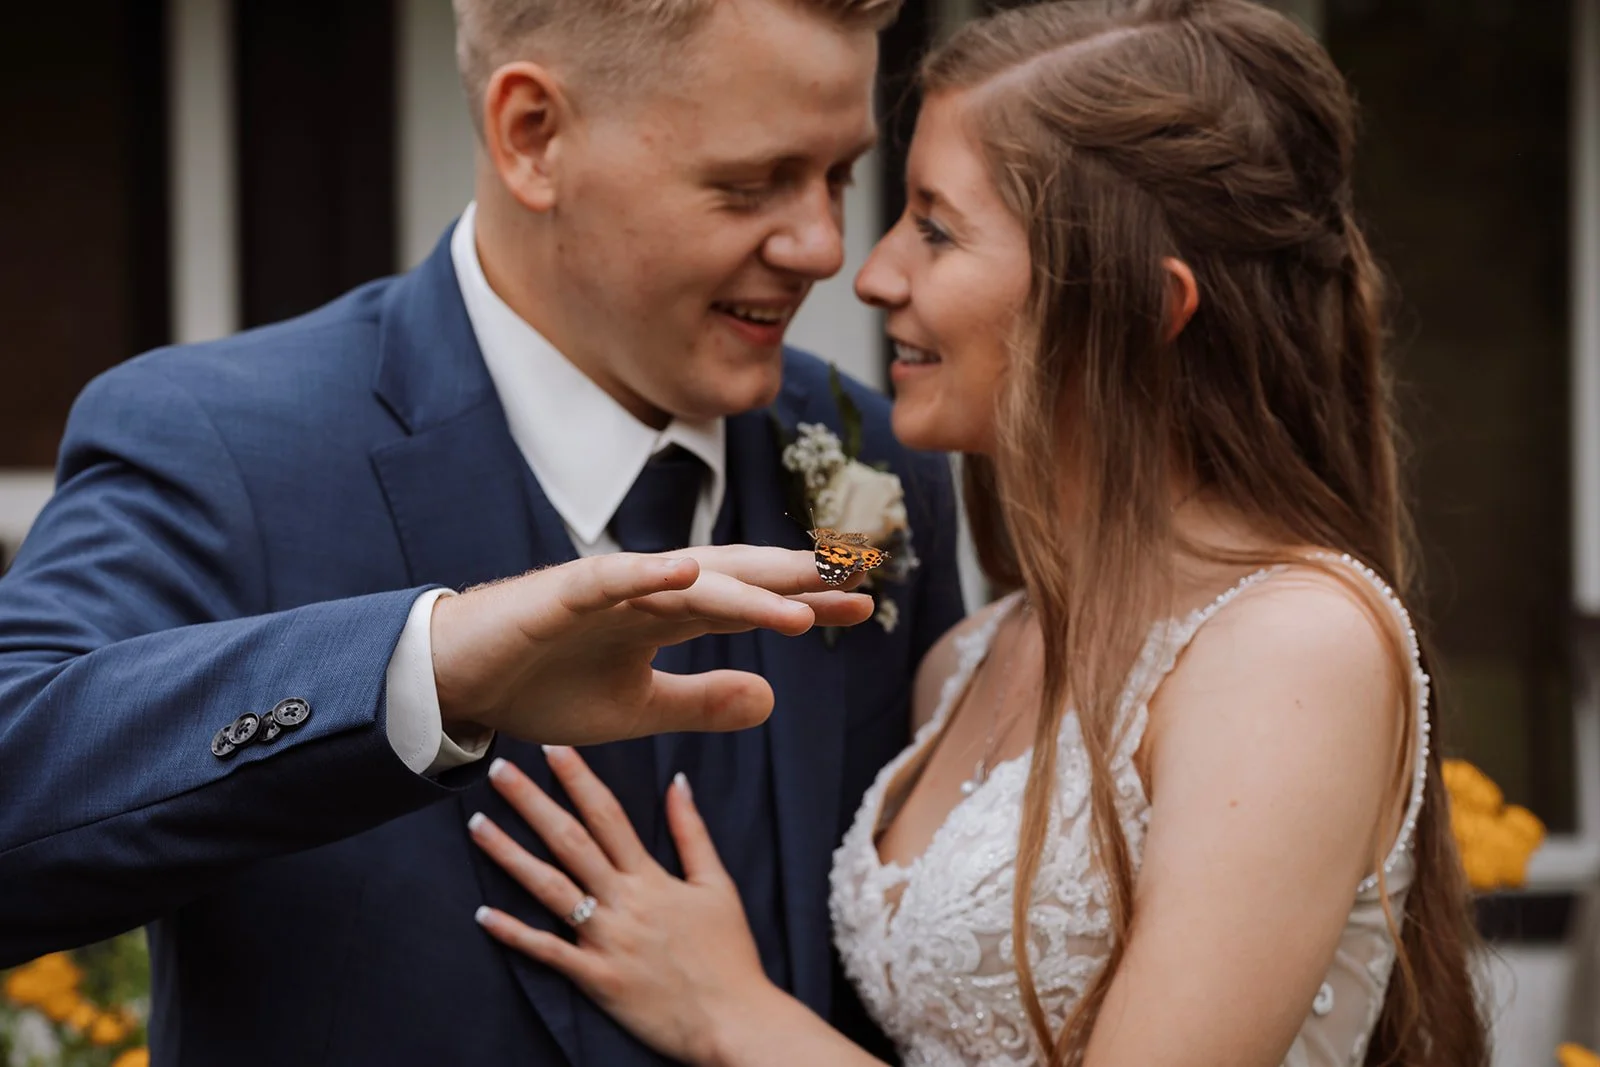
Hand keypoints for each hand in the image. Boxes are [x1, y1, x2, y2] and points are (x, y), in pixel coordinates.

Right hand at [431, 546, 871, 744]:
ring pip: (688, 580)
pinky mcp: (560, 594)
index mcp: (667, 618)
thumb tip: (773, 699)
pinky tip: (690, 572)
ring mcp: (608, 590)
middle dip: (797, 580)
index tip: (866, 606)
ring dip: (746, 590)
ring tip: (805, 601)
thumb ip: (702, 702)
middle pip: (736, 580)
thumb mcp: (637, 711)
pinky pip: (610, 579)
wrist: (458, 683)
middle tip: (861, 577)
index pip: (751, 604)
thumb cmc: (542, 686)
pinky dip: (647, 574)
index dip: (806, 602)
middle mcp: (648, 593)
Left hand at [469, 748, 778, 1065]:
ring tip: (477, 826)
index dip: (578, 778)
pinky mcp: (596, 979)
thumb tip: (677, 781)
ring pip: (550, 889)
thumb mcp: (717, 885)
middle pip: (570, 841)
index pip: (607, 815)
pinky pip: (548, 952)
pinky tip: (483, 913)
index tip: (552, 748)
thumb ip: (692, 832)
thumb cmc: (730, 954)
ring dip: (510, 856)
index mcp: (651, 877)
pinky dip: (514, 933)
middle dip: (532, 802)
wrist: (735, 1020)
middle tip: (498, 772)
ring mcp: (606, 941)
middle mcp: (624, 902)